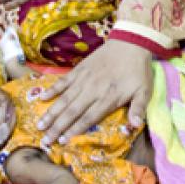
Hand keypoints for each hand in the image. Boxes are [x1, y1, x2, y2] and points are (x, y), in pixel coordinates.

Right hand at [37, 39, 153, 145]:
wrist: (131, 43)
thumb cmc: (138, 71)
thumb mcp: (145, 91)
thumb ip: (139, 108)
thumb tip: (135, 125)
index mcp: (108, 97)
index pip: (89, 117)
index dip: (75, 129)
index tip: (63, 141)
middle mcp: (93, 90)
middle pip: (72, 111)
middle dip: (57, 127)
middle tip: (44, 141)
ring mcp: (84, 79)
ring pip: (64, 98)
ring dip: (51, 112)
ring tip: (39, 125)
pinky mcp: (79, 69)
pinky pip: (63, 81)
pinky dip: (52, 90)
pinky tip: (42, 98)